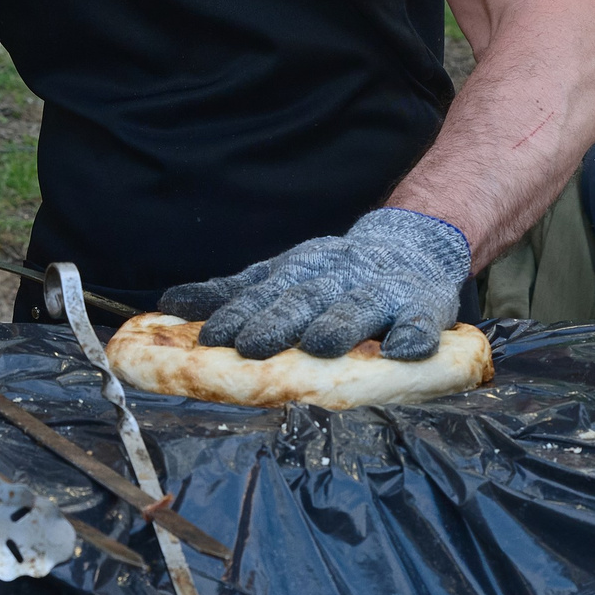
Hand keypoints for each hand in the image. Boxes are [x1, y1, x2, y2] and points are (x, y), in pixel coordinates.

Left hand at [160, 208, 470, 360]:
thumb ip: (232, 293)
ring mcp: (383, 291)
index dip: (239, 314)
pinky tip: (402, 349)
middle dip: (279, 321)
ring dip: (341, 325)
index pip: (265, 293)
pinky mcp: (424, 307)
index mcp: (301, 270)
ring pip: (359, 307)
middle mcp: (339, 277)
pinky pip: (420, 322)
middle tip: (254, 346)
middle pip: (307, 299)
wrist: (412, 245)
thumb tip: (170, 305)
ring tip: (321, 344)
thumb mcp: (282, 276)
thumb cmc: (334, 274)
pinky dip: (413, 334)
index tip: (213, 337)